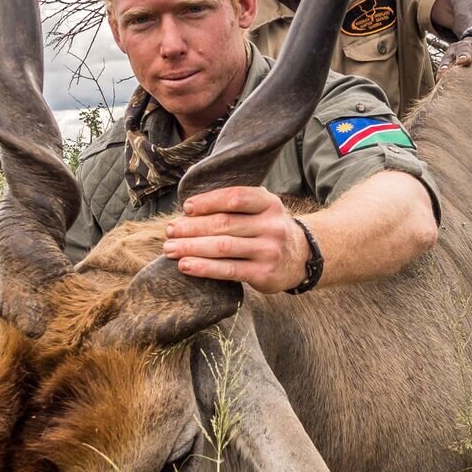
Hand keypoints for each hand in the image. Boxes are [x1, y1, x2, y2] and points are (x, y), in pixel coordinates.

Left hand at [161, 186, 310, 293]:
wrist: (302, 258)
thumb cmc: (268, 230)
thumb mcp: (261, 210)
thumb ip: (234, 206)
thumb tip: (189, 212)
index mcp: (269, 204)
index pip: (234, 198)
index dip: (208, 202)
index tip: (186, 208)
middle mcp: (271, 225)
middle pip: (224, 224)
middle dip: (191, 228)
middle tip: (169, 231)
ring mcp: (269, 250)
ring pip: (223, 247)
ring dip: (191, 247)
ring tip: (170, 249)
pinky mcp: (264, 273)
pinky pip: (228, 270)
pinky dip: (204, 268)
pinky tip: (185, 266)